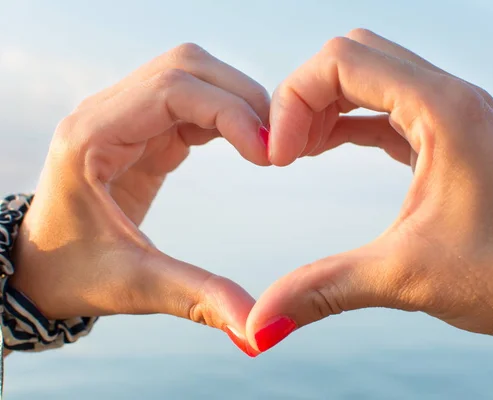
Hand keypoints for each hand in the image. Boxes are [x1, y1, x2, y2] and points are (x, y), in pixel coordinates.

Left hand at [10, 43, 269, 355]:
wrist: (39, 269)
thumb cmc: (72, 273)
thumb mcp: (134, 285)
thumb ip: (197, 297)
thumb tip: (256, 328)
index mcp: (91, 137)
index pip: (171, 90)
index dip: (229, 112)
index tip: (267, 155)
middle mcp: (106, 113)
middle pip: (186, 67)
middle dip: (240, 97)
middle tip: (276, 147)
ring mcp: (125, 116)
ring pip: (192, 77)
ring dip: (236, 101)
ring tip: (267, 146)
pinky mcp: (143, 131)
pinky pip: (193, 103)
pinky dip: (226, 116)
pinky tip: (248, 145)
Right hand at [246, 28, 492, 373]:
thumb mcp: (407, 277)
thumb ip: (325, 288)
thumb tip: (262, 323)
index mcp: (444, 110)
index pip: (343, 60)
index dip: (295, 99)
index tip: (280, 158)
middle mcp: (452, 98)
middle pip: (355, 56)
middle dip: (307, 95)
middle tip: (286, 150)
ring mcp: (456, 116)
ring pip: (373, 78)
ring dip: (328, 106)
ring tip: (300, 153)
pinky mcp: (454, 140)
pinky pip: (390, 110)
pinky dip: (352, 122)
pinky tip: (329, 150)